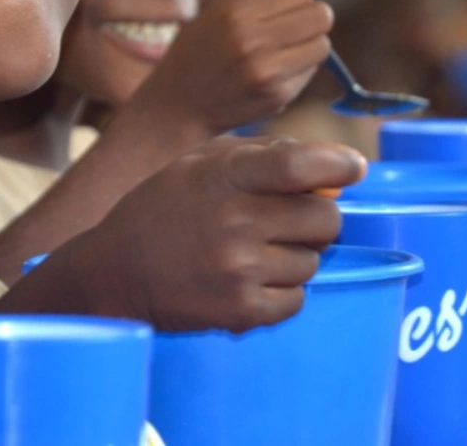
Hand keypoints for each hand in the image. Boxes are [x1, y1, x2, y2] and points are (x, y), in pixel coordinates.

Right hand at [86, 136, 365, 333]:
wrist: (113, 272)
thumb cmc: (161, 209)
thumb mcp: (199, 163)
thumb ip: (262, 155)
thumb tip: (327, 165)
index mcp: (225, 177)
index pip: (299, 166)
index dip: (337, 164)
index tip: (353, 167)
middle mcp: (236, 222)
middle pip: (325, 220)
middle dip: (317, 219)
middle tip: (291, 221)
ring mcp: (240, 269)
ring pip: (312, 262)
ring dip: (295, 257)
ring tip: (256, 252)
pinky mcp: (241, 311)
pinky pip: (297, 300)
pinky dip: (283, 291)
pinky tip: (250, 280)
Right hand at [130, 0, 330, 139]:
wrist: (180, 103)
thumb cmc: (200, 48)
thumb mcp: (221, 5)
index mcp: (236, 11)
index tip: (279, 5)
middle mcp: (252, 40)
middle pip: (320, 15)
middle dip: (309, 16)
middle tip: (288, 25)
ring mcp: (266, 71)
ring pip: (322, 44)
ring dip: (308, 43)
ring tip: (282, 47)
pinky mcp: (277, 96)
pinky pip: (311, 70)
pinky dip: (299, 67)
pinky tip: (275, 69)